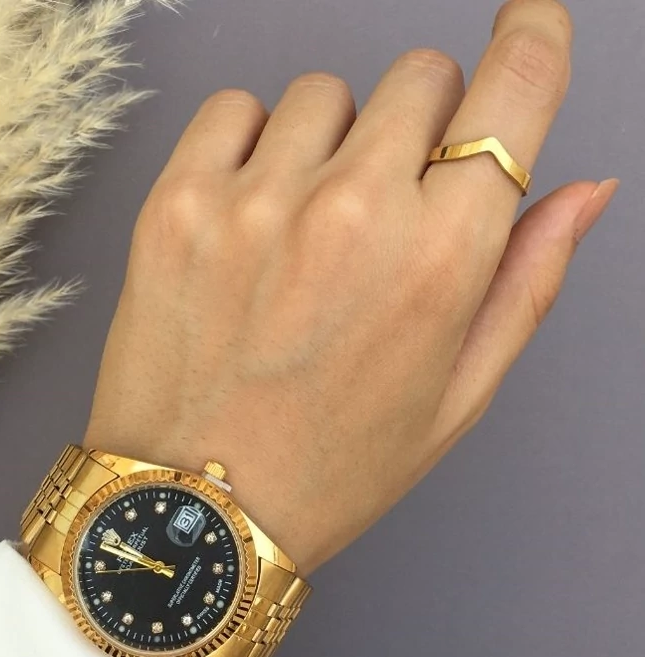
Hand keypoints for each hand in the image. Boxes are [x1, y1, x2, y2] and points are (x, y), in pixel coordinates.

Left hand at [85, 0, 615, 574]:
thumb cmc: (328, 468)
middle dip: (419, 130)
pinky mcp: (175, 204)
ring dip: (331, 146)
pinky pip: (235, 110)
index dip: (530, 44)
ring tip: (305, 237)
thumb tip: (579, 191)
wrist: (194, 510)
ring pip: (323, 95)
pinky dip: (253, 146)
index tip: (526, 28)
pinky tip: (251, 220)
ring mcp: (255, 201)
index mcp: (439, 261)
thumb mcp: (454, 398)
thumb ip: (525, 282)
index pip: (513, 90)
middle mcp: (351, 212)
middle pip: (417, 80)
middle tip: (386, 210)